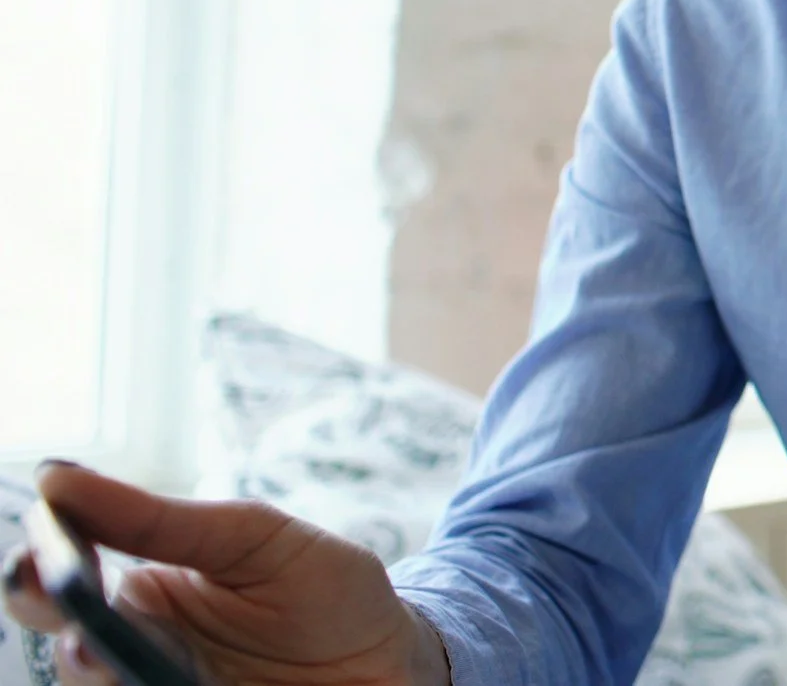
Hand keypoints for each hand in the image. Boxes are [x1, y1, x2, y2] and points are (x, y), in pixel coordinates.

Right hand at [2, 461, 448, 685]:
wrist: (394, 659)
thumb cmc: (326, 588)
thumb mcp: (252, 537)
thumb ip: (161, 519)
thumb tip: (58, 477)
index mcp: (141, 596)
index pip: (56, 587)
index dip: (35, 573)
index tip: (41, 557)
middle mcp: (137, 654)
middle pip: (71, 651)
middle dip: (66, 632)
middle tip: (82, 620)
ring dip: (102, 671)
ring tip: (113, 652)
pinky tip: (158, 679)